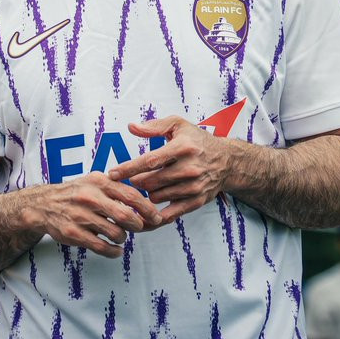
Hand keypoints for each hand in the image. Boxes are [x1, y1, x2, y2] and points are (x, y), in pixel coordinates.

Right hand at [25, 171, 161, 257]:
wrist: (42, 205)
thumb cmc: (76, 194)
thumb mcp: (94, 182)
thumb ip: (118, 189)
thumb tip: (147, 204)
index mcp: (98, 182)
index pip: (131, 195)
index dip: (148, 208)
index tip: (157, 217)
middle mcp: (89, 197)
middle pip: (126, 216)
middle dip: (138, 225)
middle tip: (138, 227)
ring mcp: (80, 216)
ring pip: (117, 233)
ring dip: (123, 237)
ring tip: (119, 235)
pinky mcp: (74, 234)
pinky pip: (103, 247)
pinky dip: (114, 251)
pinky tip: (115, 249)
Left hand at [108, 115, 233, 226]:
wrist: (228, 161)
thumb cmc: (198, 140)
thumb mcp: (178, 125)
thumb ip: (154, 126)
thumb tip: (131, 127)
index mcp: (182, 148)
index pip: (149, 161)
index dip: (128, 168)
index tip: (112, 174)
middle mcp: (189, 169)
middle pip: (150, 181)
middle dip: (135, 181)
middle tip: (131, 179)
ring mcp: (194, 187)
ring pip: (157, 196)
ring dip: (146, 193)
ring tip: (145, 186)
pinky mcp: (197, 201)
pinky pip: (171, 213)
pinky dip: (156, 213)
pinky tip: (147, 210)